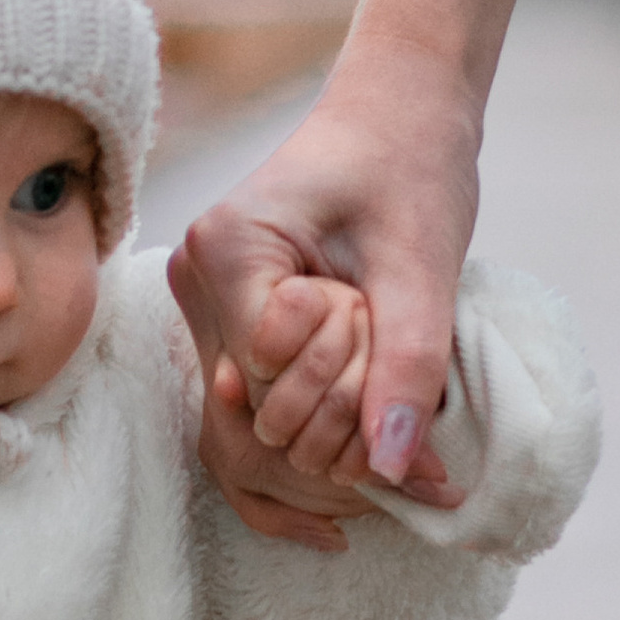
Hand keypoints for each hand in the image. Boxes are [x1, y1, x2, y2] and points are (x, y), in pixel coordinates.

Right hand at [173, 0, 573, 540]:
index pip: (269, 378)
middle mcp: (195, 281)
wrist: (398, 114)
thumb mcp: (425, 263)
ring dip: (323, 445)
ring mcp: (202, 307)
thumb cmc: (412, 165)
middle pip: (251, 414)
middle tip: (408, 391)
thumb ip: (408, 364)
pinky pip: (247, 415)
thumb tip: (392, 468)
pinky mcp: (227, 325)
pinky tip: (343, 504)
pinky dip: (302, 449)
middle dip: (338, 426)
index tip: (393, 341)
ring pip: (242, 430)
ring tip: (390, 439)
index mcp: (228, 249)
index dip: (343, 387)